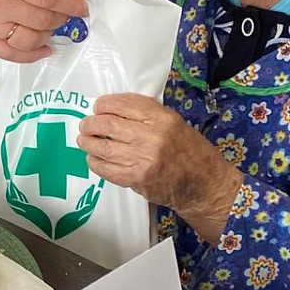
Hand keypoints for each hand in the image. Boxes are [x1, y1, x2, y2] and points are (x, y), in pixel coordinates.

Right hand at [0, 0, 85, 62]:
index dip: (71, 3)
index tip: (82, 6)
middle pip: (42, 19)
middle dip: (62, 17)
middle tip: (69, 12)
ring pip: (29, 39)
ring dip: (48, 34)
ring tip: (53, 26)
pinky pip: (8, 52)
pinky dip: (29, 55)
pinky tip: (43, 50)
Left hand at [77, 93, 241, 244]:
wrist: (204, 185)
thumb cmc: (190, 151)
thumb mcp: (174, 122)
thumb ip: (147, 114)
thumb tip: (114, 109)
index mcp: (162, 118)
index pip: (123, 104)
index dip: (104, 104)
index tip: (98, 107)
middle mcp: (151, 137)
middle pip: (108, 124)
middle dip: (91, 123)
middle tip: (85, 125)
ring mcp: (142, 160)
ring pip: (103, 147)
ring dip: (88, 142)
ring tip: (84, 140)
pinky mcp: (136, 179)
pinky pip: (107, 169)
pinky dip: (95, 163)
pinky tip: (93, 159)